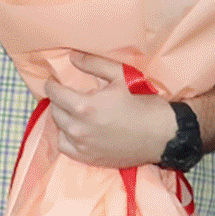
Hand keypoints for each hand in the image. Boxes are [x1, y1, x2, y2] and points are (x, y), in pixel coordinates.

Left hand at [42, 53, 177, 169]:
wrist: (162, 134)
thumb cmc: (142, 101)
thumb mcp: (120, 76)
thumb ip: (93, 64)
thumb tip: (72, 56)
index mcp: (85, 106)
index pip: (54, 93)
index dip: (52, 84)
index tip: (54, 81)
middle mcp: (79, 129)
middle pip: (55, 111)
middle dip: (58, 100)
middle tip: (66, 94)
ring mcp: (83, 146)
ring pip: (59, 129)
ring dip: (63, 119)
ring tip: (72, 111)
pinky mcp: (90, 159)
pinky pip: (66, 147)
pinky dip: (67, 137)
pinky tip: (77, 130)